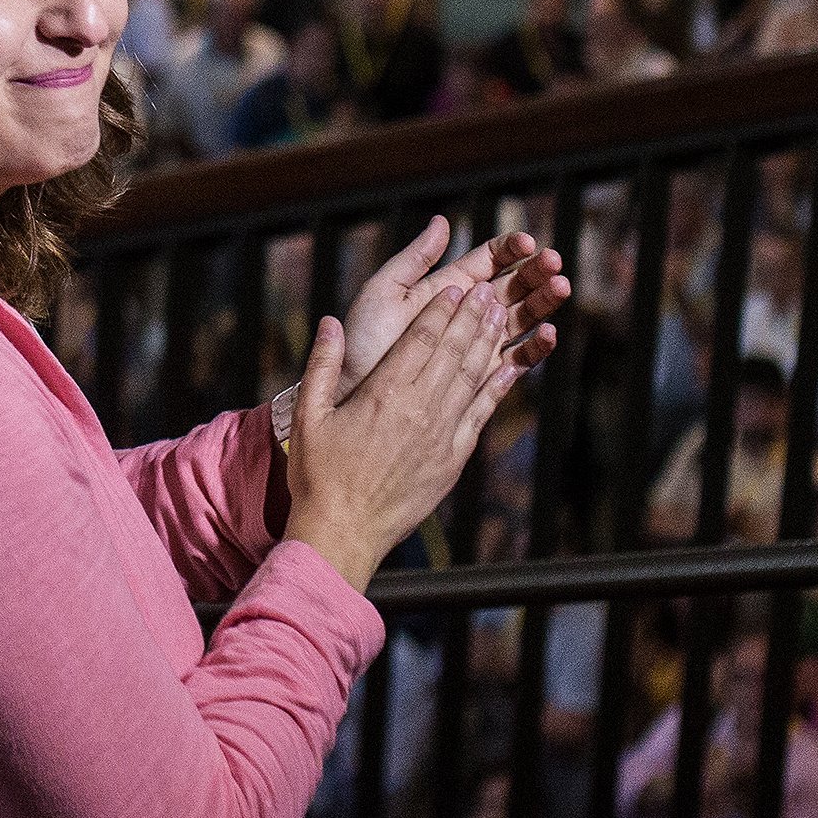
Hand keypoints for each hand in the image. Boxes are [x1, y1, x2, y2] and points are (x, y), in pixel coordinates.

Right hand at [283, 288, 524, 589]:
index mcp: (384, 394)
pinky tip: (509, 367)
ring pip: (473, 377)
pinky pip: (481, 414)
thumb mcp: (309, 415)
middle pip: (454, 352)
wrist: (345, 530)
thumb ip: (322, 365)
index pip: (420, 341)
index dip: (440, 311)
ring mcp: (442, 435)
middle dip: (472, 318)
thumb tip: (330, 322)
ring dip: (489, 344)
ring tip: (502, 315)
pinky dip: (497, 387)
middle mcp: (420, 410)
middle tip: (488, 290)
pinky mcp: (453, 459)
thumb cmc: (319, 474)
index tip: (455, 287)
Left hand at [340, 216, 566, 398]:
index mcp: (447, 287)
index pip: (488, 260)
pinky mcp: (482, 375)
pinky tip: (547, 333)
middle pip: (513, 287)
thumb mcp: (384, 292)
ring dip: (544, 304)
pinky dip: (535, 348)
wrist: (356, 391)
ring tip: (560, 288)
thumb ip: (415, 259)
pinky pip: (517, 361)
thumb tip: (441, 221)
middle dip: (536, 273)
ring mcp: (477, 343)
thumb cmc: (364, 340)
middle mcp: (468, 313)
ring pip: (522, 319)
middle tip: (554, 262)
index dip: (510, 249)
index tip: (527, 242)